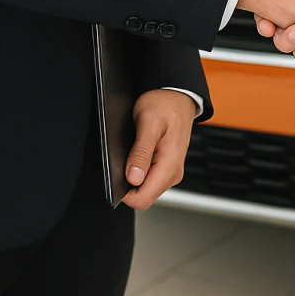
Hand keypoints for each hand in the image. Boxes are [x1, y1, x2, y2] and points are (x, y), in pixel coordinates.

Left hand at [121, 89, 196, 210]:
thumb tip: (133, 178)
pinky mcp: (167, 167)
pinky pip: (149, 179)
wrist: (177, 96)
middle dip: (127, 184)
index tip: (116, 174)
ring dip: (133, 176)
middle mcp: (173, 173)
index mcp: (169, 165)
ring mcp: (171, 171)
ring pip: (145, 189)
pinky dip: (139, 170)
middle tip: (125, 157)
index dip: (124, 192)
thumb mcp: (148, 123)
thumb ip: (141, 153)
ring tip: (133, 151)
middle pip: (143, 197)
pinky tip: (139, 153)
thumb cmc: (165, 105)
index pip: (143, 199)